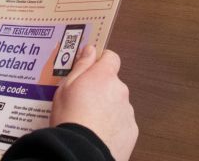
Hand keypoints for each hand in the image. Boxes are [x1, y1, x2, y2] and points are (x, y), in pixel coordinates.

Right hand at [49, 46, 137, 160]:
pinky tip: (99, 135)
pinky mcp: (132, 131)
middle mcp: (121, 90)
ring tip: (90, 123)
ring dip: (108, 109)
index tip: (90, 70)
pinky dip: (113, 127)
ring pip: (118, 104)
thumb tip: (90, 49)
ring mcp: (128, 111)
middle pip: (113, 84)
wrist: (81, 152)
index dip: (101, 62)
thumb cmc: (70, 117)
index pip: (111, 57)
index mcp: (104, 76)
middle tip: (83, 103)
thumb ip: (82, 66)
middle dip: (101, 90)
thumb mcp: (66, 88)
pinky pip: (122, 123)